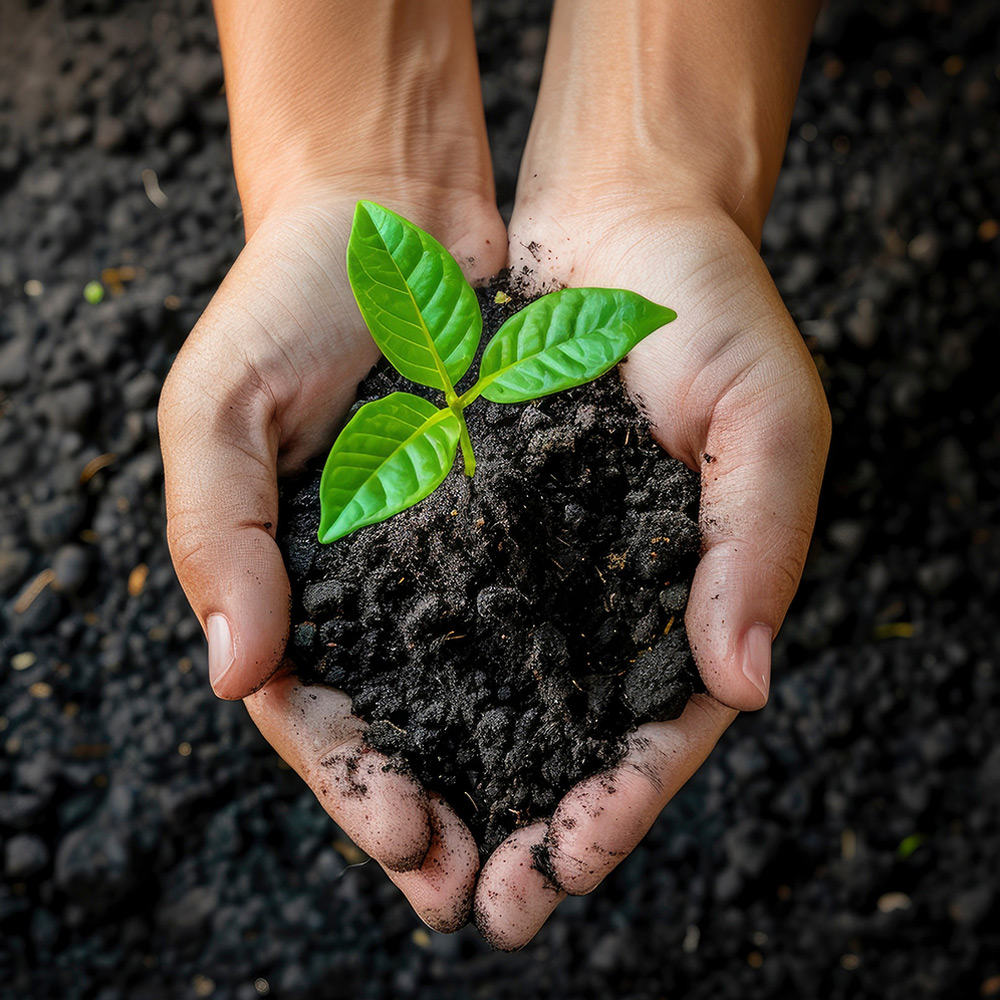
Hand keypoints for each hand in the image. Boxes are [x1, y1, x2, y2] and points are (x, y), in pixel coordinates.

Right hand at [159, 193, 506, 929]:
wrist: (395, 215)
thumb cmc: (288, 303)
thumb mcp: (219, 408)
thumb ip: (216, 537)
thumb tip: (235, 672)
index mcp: (298, 586)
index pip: (321, 719)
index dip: (360, 789)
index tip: (412, 846)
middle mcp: (384, 590)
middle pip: (414, 731)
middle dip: (450, 817)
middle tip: (494, 899)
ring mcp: (461, 559)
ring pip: (491, 693)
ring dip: (522, 777)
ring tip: (560, 854)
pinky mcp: (533, 516)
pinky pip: (557, 610)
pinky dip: (575, 678)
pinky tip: (605, 738)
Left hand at [472, 202, 830, 947]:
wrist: (612, 221)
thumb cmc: (710, 309)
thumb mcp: (766, 415)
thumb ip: (762, 545)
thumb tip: (747, 683)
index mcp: (688, 590)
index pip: (663, 727)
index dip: (622, 801)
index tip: (568, 862)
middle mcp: (602, 592)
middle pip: (566, 735)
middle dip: (526, 822)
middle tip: (482, 909)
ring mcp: (532, 561)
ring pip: (492, 692)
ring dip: (457, 774)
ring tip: (413, 853)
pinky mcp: (464, 515)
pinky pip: (433, 609)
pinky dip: (408, 675)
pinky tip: (375, 732)